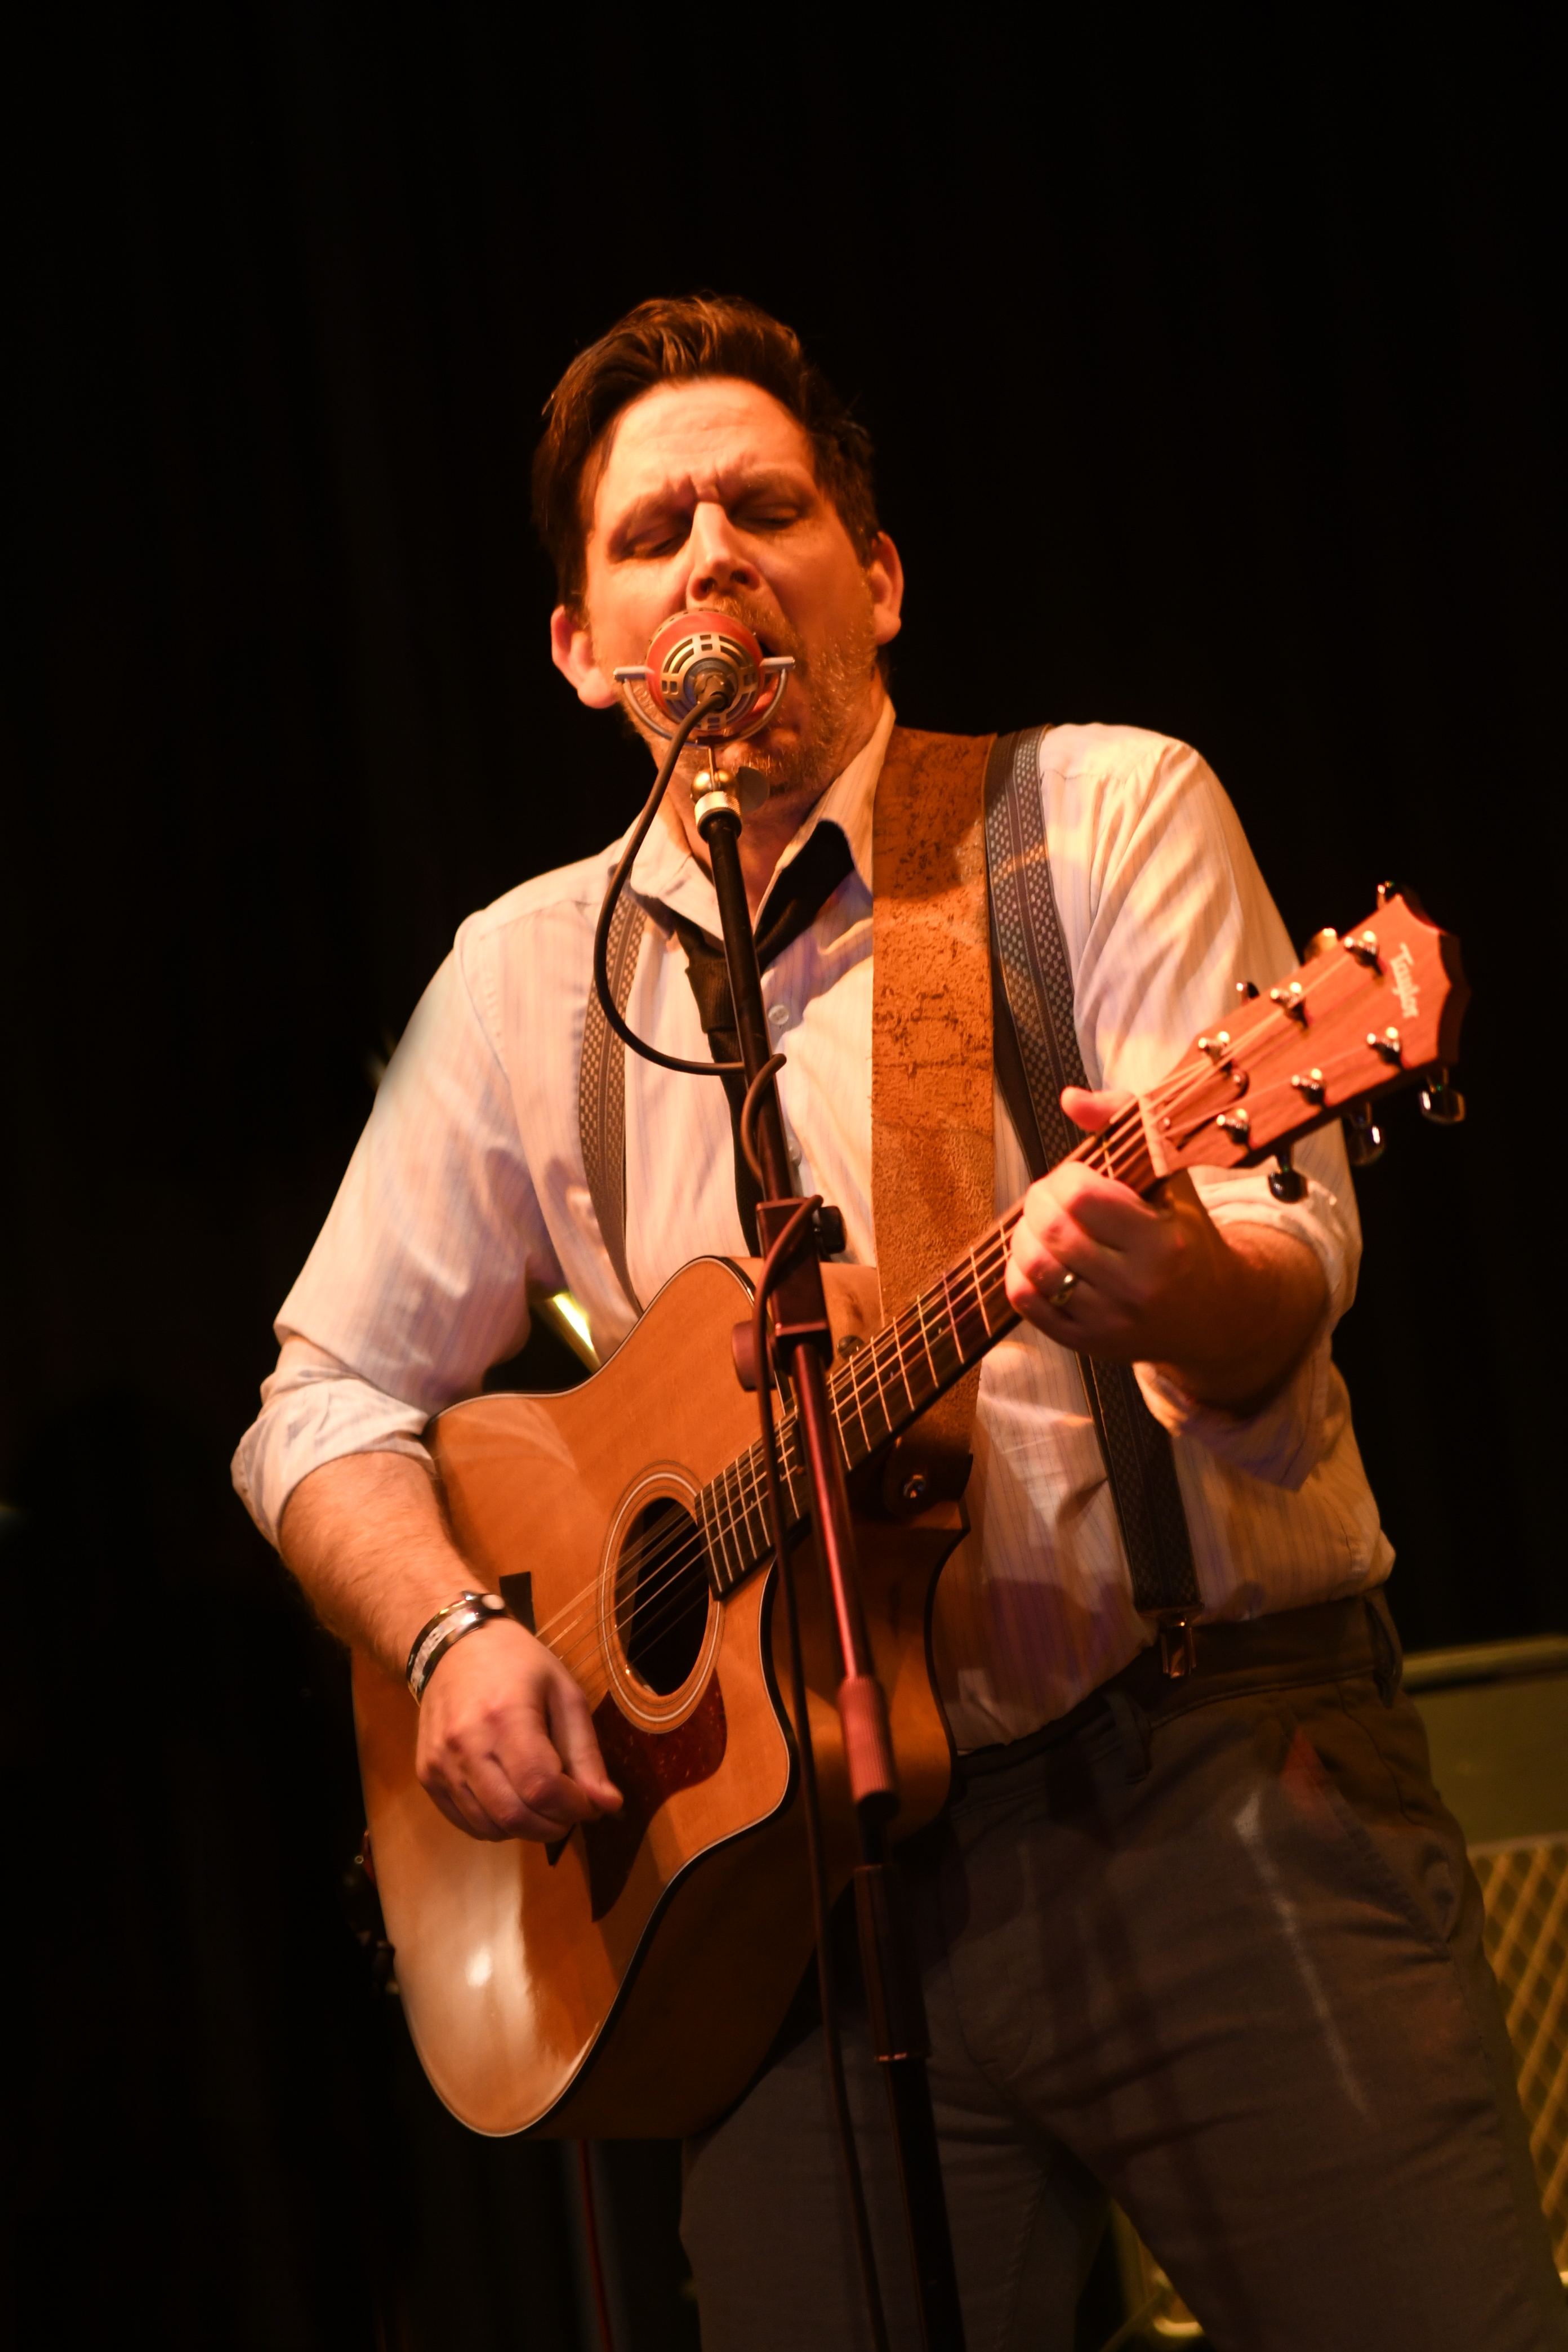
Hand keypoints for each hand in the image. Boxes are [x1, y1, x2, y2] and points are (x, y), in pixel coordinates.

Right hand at [415, 1616, 622, 1843]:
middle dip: (553, 1825)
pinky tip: (512, 1801)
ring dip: (526, 1829)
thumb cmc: (518, 1664)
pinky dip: (497, 1825)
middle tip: (569, 1810)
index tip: (589, 1802)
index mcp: (506, 1716)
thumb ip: (586, 1753)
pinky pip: (466, 1823)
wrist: (453, 1646)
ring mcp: (439, 1763)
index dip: (573, 1807)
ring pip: (490, 1828)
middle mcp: (466, 1744)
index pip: (541, 1787)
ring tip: (542, 1804)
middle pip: (515, 1815)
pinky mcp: (426, 1775)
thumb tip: (609, 1806)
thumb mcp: (565, 1694)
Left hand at [1005, 1086, 1325, 1407]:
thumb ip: (1125, 1125)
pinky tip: (1037, 1258)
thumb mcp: (1171, 1179)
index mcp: (1162, 1243)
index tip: (1073, 1176)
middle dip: (1038, 1202)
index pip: (1082, 1199)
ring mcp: (1110, 1322)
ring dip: (1025, 1235)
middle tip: (1049, 1196)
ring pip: (1035, 1268)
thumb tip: (1071, 1098)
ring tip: (1042, 1224)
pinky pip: (1028, 1304)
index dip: (1065, 1178)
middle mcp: (1137, 1288)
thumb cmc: (1186, 1236)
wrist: (1214, 1315)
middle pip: (1054, 1231)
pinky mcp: (1088, 1344)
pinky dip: (1018, 1273)